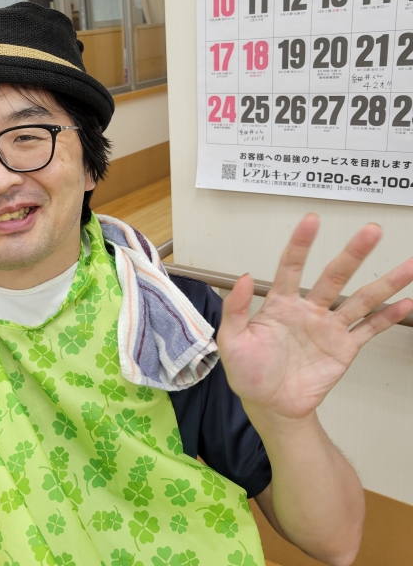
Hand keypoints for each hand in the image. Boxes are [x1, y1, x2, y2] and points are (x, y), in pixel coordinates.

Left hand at [218, 214, 412, 420]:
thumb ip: (236, 309)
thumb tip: (243, 277)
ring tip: (408, 265)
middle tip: (372, 231)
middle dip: (353, 253)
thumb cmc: (248, 372)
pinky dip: (387, 318)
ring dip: (384, 283)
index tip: (312, 221)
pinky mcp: (344, 348)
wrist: (270, 406)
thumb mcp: (232, 341)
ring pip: (360, 299)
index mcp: (280, 304)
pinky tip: (405, 304)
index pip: (290, 267)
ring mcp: (328, 327)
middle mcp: (308, 310)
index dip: (300, 244)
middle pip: (334, 276)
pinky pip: (369, 329)